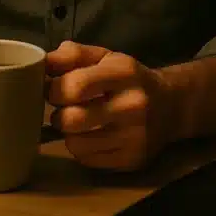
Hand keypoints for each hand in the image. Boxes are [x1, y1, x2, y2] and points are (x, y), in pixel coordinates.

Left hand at [45, 41, 173, 171]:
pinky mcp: (132, 160)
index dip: (54, 89)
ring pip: (76, 144)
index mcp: (123, 72)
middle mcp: (132, 105)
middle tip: (63, 109)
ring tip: (77, 123)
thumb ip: (73, 55)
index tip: (53, 89)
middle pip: (72, 120)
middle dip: (58, 115)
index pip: (74, 86)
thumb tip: (44, 63)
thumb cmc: (129, 78)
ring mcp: (134, 136)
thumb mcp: (105, 57)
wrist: (171, 105)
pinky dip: (82, 149)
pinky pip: (88, 160)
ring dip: (68, 134)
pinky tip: (92, 136)